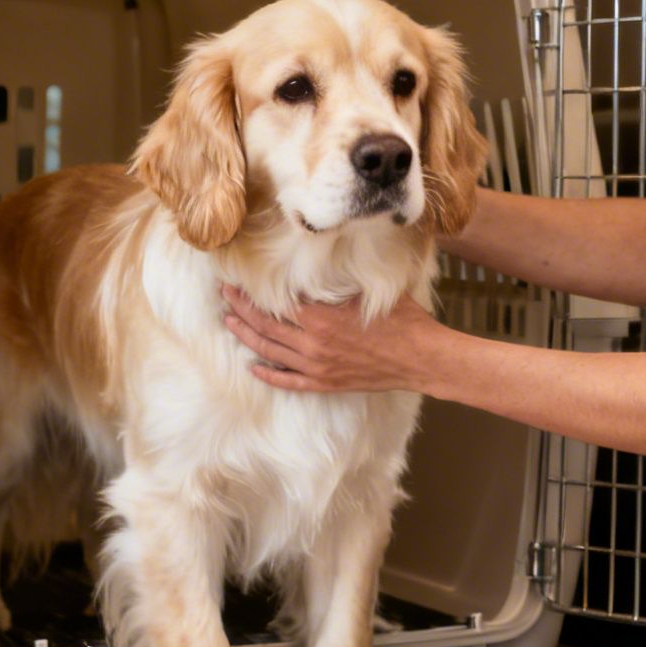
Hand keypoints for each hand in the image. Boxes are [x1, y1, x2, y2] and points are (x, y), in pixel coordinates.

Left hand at [219, 285, 442, 393]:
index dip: (250, 296)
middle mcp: (313, 343)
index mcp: (321, 318)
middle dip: (240, 312)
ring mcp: (318, 366)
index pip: (273, 305)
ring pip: (271, 352)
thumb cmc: (401, 319)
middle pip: (265, 327)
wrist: (421, 357)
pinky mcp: (326, 383)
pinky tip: (254, 367)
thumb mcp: (368, 290)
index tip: (234, 284)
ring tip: (230, 325)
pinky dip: (269, 374)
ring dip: (247, 338)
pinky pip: (288, 381)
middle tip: (224, 299)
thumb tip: (319, 263)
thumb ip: (339, 282)